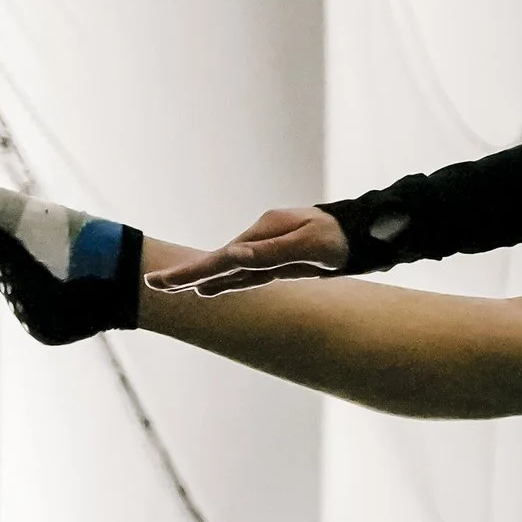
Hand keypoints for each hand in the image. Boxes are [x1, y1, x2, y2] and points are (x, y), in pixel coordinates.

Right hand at [144, 206, 349, 295]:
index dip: (194, 272)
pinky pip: (248, 274)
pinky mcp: (281, 262)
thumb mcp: (309, 247)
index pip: (223, 258)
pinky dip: (228, 281)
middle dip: (189, 274)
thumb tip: (233, 254)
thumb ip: (271, 253)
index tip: (163, 282)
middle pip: (220, 261)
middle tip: (154, 284)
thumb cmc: (341, 239)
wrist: (367, 234)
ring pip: (231, 269)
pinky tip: (211, 288)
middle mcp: (262, 239)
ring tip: (174, 287)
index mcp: (264, 233)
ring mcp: (270, 250)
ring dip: (204, 278)